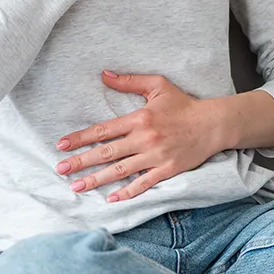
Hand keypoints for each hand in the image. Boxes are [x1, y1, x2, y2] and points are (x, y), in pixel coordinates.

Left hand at [55, 72, 223, 201]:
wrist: (213, 124)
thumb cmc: (184, 104)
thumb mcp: (158, 86)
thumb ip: (129, 81)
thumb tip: (104, 75)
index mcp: (139, 118)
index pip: (103, 130)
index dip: (80, 138)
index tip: (61, 145)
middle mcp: (144, 139)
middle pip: (106, 153)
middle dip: (81, 162)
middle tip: (61, 170)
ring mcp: (155, 157)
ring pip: (120, 171)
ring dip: (96, 180)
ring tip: (77, 187)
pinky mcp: (167, 170)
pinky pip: (143, 184)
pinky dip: (127, 192)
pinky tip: (110, 199)